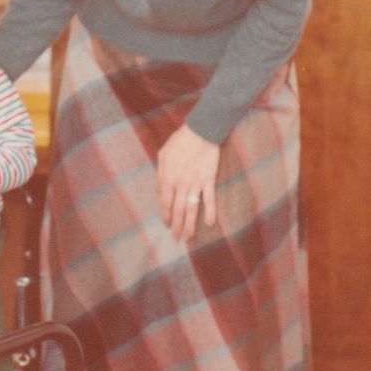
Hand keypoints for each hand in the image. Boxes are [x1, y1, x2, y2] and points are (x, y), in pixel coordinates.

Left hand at [157, 123, 219, 239]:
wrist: (200, 131)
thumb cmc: (179, 141)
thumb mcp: (163, 155)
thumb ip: (160, 175)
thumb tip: (159, 192)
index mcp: (168, 178)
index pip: (165, 203)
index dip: (166, 215)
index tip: (167, 225)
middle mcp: (180, 184)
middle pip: (178, 210)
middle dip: (176, 226)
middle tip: (176, 239)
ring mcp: (195, 183)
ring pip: (192, 209)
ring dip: (190, 225)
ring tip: (188, 237)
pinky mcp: (208, 180)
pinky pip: (209, 199)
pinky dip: (210, 212)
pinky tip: (211, 224)